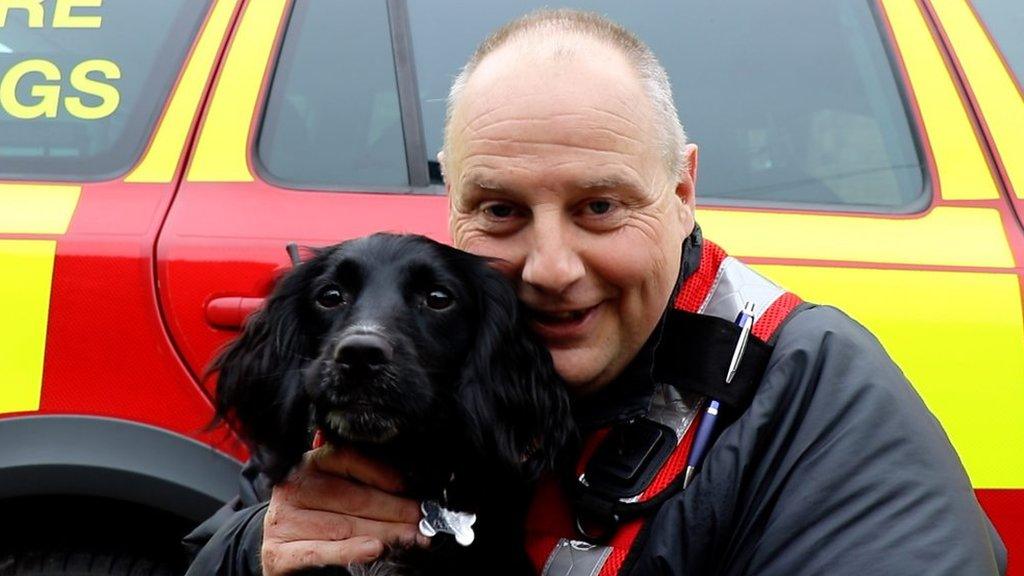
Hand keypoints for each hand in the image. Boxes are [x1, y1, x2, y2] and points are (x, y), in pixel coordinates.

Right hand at [260, 445, 426, 574]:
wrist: (283, 551)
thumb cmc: (317, 518)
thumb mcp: (335, 493)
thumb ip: (362, 485)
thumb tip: (407, 491)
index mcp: (310, 464)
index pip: (347, 459)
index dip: (381, 473)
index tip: (408, 487)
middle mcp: (294, 488)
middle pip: (351, 496)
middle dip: (392, 509)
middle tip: (420, 518)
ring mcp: (283, 520)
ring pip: (343, 526)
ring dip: (383, 532)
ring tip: (410, 537)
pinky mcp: (278, 551)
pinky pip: (320, 550)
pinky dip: (350, 551)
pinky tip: (374, 549)